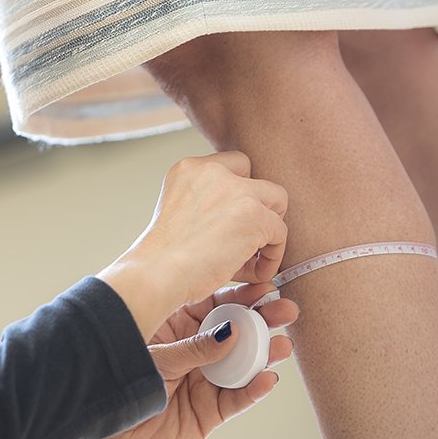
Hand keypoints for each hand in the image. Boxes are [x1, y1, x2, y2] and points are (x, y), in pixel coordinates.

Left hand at [90, 283, 297, 438]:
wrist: (109, 431)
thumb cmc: (120, 381)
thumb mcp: (157, 356)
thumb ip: (194, 347)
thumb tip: (232, 331)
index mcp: (177, 327)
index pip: (215, 306)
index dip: (240, 297)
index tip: (265, 289)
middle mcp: (195, 351)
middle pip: (236, 332)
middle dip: (262, 321)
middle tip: (287, 311)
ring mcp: (204, 380)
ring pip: (242, 365)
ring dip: (265, 355)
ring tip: (282, 346)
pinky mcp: (209, 411)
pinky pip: (236, 399)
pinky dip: (253, 390)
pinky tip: (267, 378)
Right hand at [98, 151, 287, 339]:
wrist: (157, 272)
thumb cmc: (161, 257)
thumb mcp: (177, 213)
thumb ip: (204, 204)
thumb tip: (236, 220)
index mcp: (189, 168)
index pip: (233, 165)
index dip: (239, 193)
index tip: (233, 221)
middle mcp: (213, 171)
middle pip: (258, 181)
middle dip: (259, 210)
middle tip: (245, 240)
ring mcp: (237, 191)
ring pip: (277, 201)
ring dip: (267, 231)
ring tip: (249, 258)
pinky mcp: (255, 215)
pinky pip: (280, 233)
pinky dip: (271, 257)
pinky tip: (251, 273)